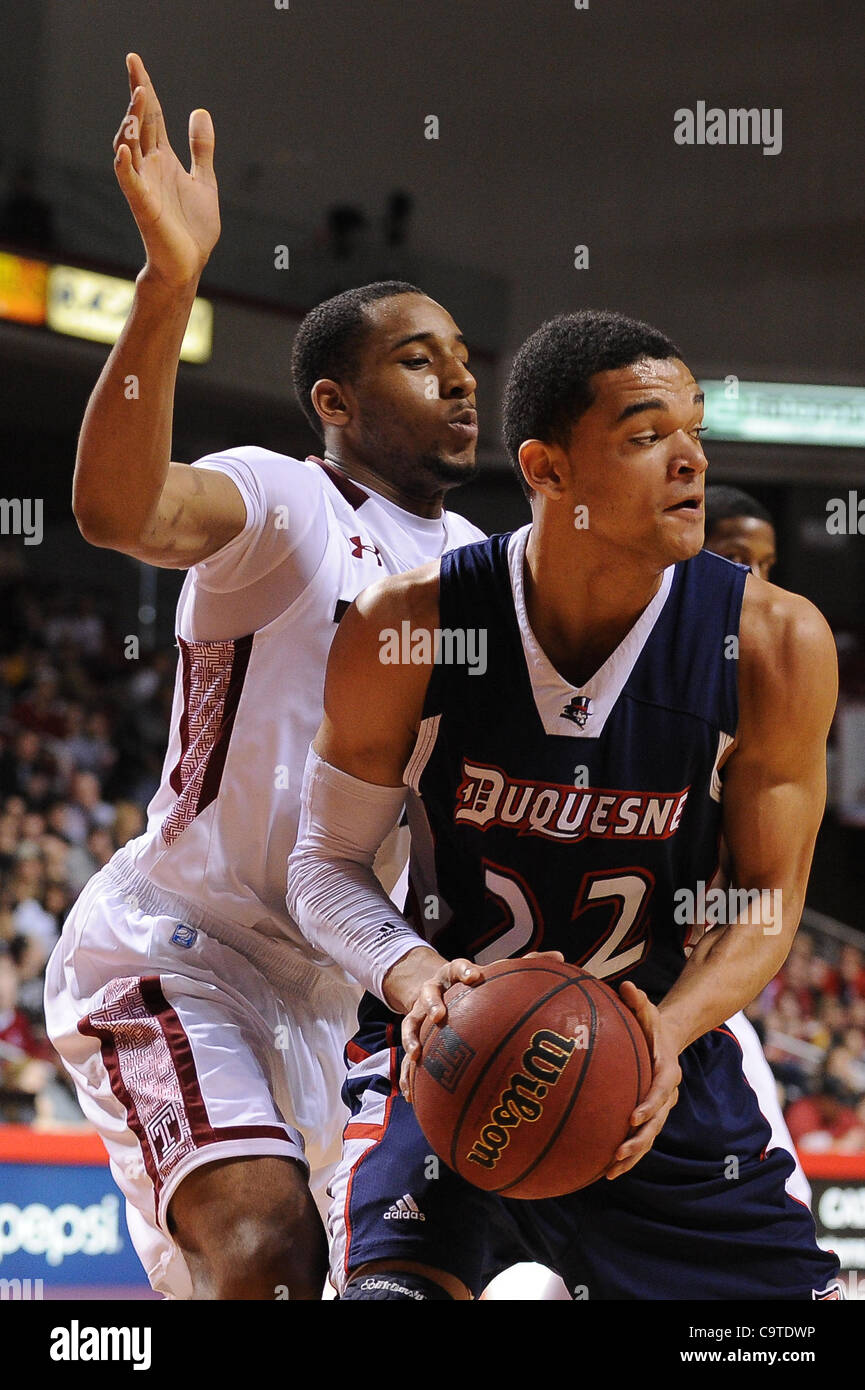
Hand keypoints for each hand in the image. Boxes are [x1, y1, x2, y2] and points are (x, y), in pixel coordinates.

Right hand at [113, 52, 219, 287]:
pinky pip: (129, 182)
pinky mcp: (144, 206)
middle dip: (137, 95)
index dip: (144, 88)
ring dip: (132, 123)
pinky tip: (126, 149)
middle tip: (135, 66)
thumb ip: (201, 148)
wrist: (189, 264)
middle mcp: (150, 167)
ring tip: (138, 98)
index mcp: (164, 159)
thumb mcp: (204, 180)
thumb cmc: (193, 227)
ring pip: (130, 147)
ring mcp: (144, 185)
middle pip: (140, 123)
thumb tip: (200, 111)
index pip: (152, 116)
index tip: (135, 61)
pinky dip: (125, 165)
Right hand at [399, 950, 564, 1102]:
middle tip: (439, 1016)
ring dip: (411, 1038)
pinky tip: (410, 1093)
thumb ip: (525, 965)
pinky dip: (407, 1073)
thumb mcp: (493, 973)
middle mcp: (433, 991)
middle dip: (432, 1004)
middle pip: (429, 993)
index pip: (457, 966)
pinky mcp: (414, 1034)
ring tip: (416, 1055)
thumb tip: (560, 958)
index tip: (475, 976)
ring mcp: (419, 1012)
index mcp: (453, 974)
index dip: (464, 970)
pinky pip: (407, 1056)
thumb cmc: (474, 985)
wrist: (437, 988)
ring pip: (411, 1023)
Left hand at [604, 980, 681, 1179]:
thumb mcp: (648, 1010)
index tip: (632, 1117)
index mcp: (666, 1072)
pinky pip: (638, 1139)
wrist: (667, 1039)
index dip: (649, 1106)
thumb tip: (627, 985)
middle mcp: (666, 1095)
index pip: (659, 1092)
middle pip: (655, 1124)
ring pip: (648, 1138)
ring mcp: (658, 1109)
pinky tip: (603, 1172)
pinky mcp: (647, 1117)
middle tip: (619, 1152)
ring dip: (632, 1157)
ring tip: (610, 1172)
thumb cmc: (651, 1024)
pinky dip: (625, 1157)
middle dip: (639, 1141)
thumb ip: (639, 1001)